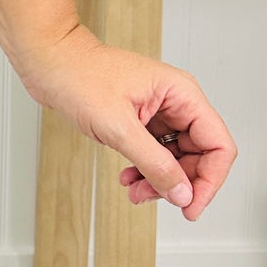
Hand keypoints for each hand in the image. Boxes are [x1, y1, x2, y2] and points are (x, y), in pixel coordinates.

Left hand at [19, 22, 236, 220]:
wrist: (47, 60)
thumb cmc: (78, 75)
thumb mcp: (118, 126)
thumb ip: (154, 163)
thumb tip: (182, 194)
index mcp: (182, 94)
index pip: (219, 145)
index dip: (210, 180)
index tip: (190, 206)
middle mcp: (175, 102)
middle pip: (199, 156)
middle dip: (178, 183)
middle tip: (151, 197)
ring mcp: (158, 110)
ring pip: (175, 158)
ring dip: (158, 180)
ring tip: (134, 190)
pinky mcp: (139, 119)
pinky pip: (154, 153)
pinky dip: (144, 169)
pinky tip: (127, 178)